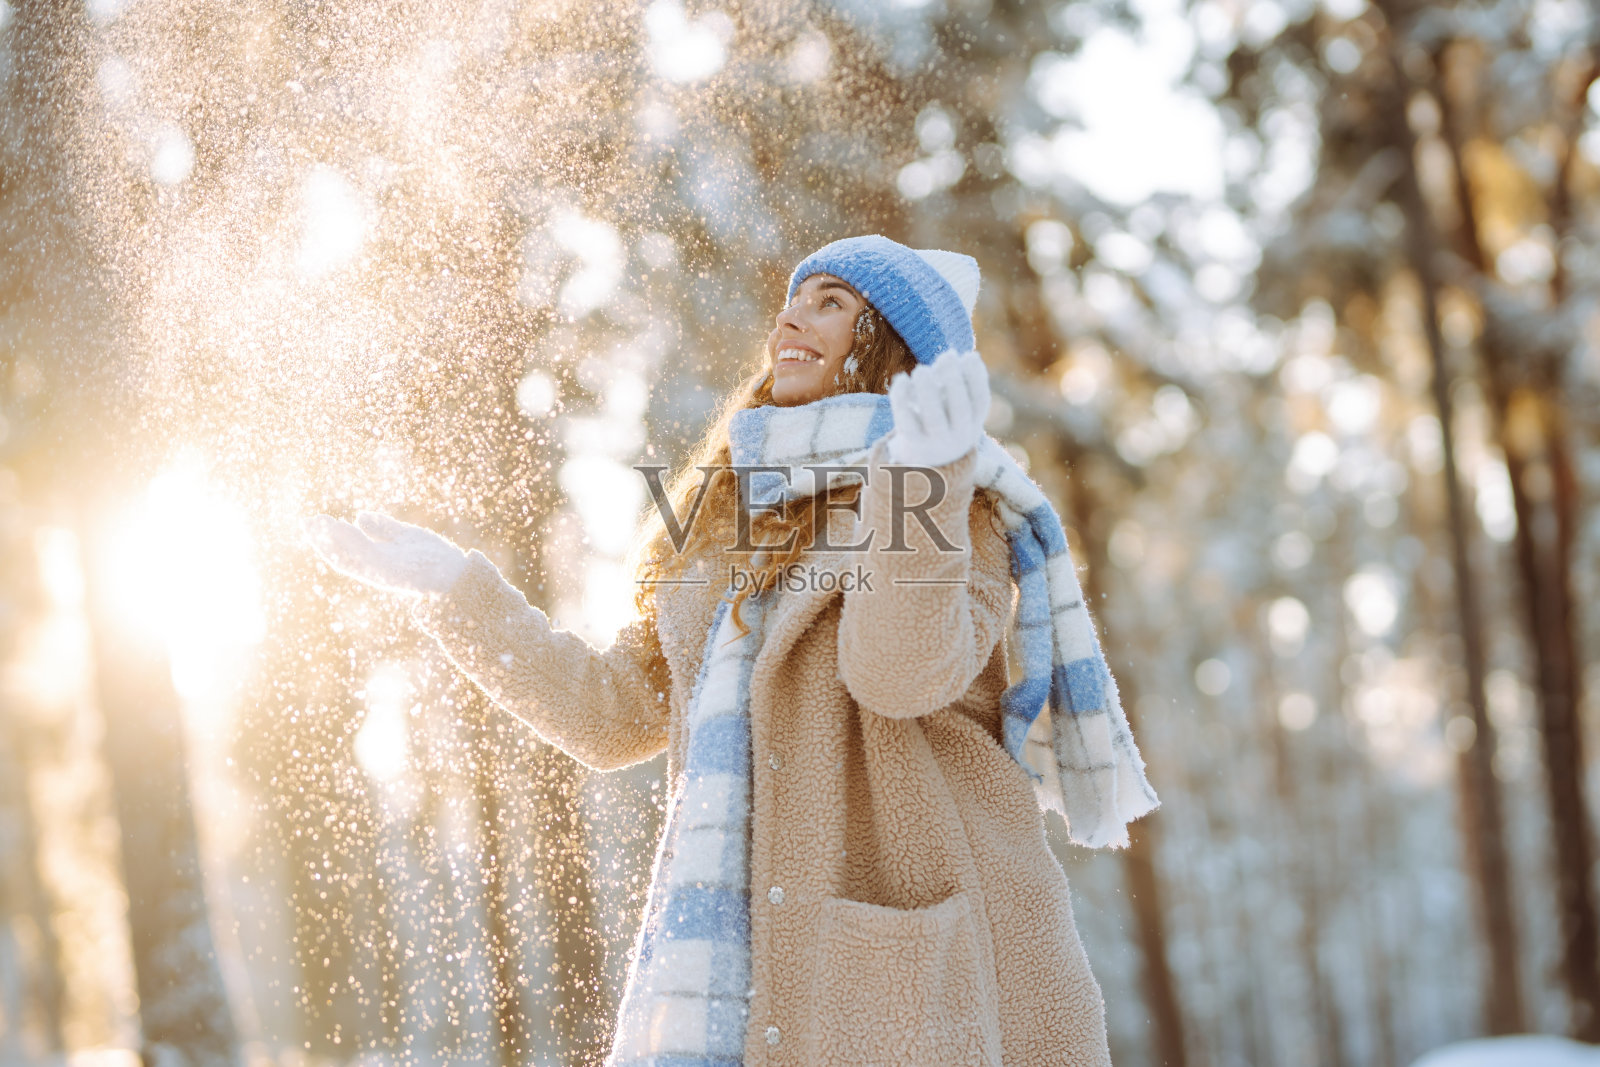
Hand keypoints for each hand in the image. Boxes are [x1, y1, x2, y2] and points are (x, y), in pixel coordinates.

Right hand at [303, 511, 467, 595]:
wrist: (459, 574)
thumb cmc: (436, 558)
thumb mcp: (406, 536)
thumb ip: (384, 528)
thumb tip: (359, 515)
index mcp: (378, 560)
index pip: (347, 549)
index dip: (329, 537)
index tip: (315, 520)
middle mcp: (377, 569)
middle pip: (342, 555)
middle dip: (323, 540)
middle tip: (307, 522)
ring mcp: (384, 572)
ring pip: (350, 557)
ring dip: (333, 541)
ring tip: (318, 523)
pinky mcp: (394, 572)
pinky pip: (368, 556)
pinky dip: (354, 543)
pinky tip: (343, 527)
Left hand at [884, 349, 990, 467]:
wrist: (925, 462)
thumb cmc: (943, 420)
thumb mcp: (955, 404)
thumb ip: (956, 382)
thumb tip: (954, 356)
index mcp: (973, 422)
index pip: (980, 401)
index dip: (977, 378)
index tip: (969, 355)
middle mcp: (958, 435)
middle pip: (960, 410)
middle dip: (955, 381)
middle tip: (947, 356)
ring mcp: (936, 442)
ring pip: (934, 419)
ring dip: (929, 391)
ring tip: (921, 369)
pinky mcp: (912, 443)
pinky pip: (907, 422)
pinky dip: (902, 399)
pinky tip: (901, 378)